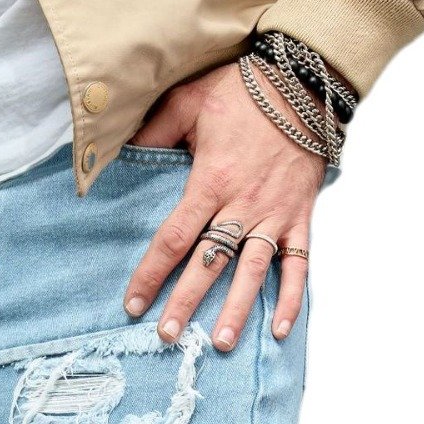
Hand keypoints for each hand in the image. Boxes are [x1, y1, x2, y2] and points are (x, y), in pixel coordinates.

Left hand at [124, 62, 324, 351]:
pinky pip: (297, 264)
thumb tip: (118, 153)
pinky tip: (278, 330)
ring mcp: (275, 214)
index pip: (175, 237)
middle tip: (168, 335)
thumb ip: (154, 130)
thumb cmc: (243, 89)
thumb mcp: (189, 100)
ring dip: (237, 310)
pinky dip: (291, 298)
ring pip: (253, 271)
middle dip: (187, 301)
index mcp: (212, 181)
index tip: (134, 304)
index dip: (152, 273)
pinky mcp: (300, 217)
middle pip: (209, 262)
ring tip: (219, 343)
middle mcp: (243, 205)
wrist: (305, 80)